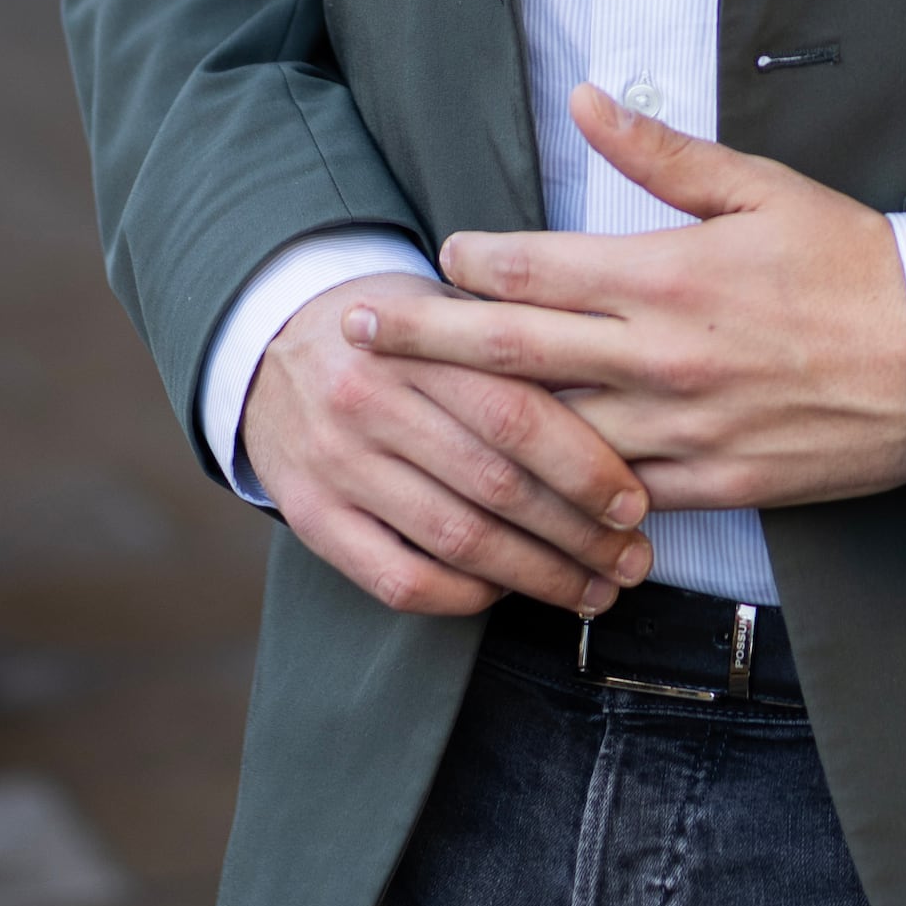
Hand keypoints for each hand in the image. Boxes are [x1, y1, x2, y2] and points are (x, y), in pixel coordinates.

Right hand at [243, 268, 655, 619]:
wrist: (269, 346)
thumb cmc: (393, 333)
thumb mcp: (445, 308)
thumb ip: (516, 347)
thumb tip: (626, 412)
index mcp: (413, 342)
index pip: (514, 413)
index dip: (585, 467)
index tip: (636, 504)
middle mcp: (367, 401)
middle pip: (494, 484)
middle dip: (578, 534)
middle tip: (633, 560)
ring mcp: (335, 464)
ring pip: (456, 539)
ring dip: (538, 577)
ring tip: (593, 589)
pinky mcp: (311, 516)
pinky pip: (400, 579)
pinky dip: (465, 596)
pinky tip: (507, 592)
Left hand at [356, 86, 905, 514]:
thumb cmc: (853, 264)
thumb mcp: (762, 189)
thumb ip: (662, 153)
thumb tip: (583, 100)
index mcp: (666, 275)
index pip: (534, 269)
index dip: (469, 263)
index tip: (433, 256)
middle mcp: (660, 356)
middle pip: (512, 351)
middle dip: (424, 338)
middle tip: (352, 331)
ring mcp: (682, 429)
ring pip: (550, 436)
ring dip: (476, 425)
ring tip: (409, 417)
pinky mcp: (713, 485)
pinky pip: (613, 498)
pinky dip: (559, 495)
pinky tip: (509, 492)